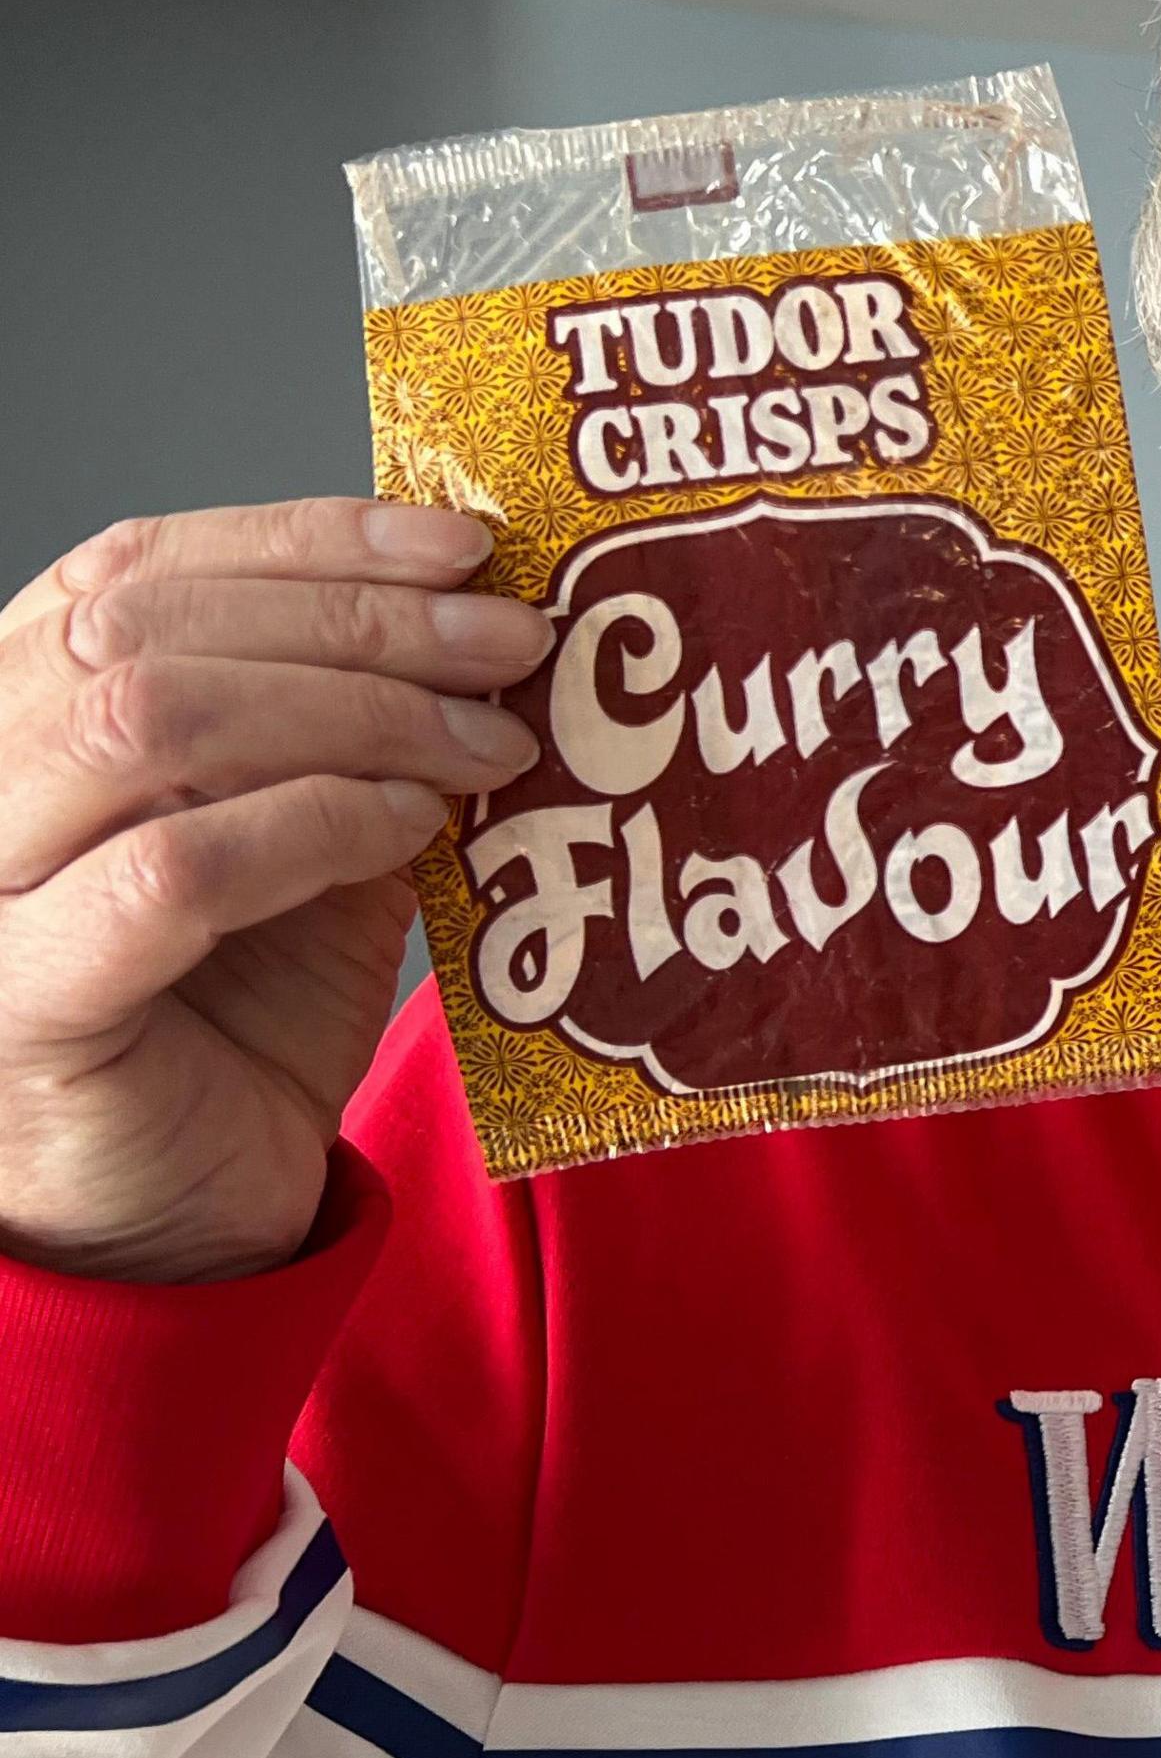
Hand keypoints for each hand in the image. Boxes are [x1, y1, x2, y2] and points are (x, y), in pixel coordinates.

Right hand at [0, 499, 545, 1283]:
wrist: (181, 1220)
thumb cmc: (233, 1020)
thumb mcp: (305, 847)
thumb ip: (346, 740)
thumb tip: (477, 629)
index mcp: (14, 719)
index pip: (129, 569)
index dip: (300, 537)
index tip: (463, 544)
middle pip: (147, 631)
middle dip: (358, 620)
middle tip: (514, 645)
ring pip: (147, 723)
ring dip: (352, 711)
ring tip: (486, 742)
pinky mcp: (26, 1006)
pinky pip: (172, 871)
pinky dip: (314, 822)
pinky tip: (413, 823)